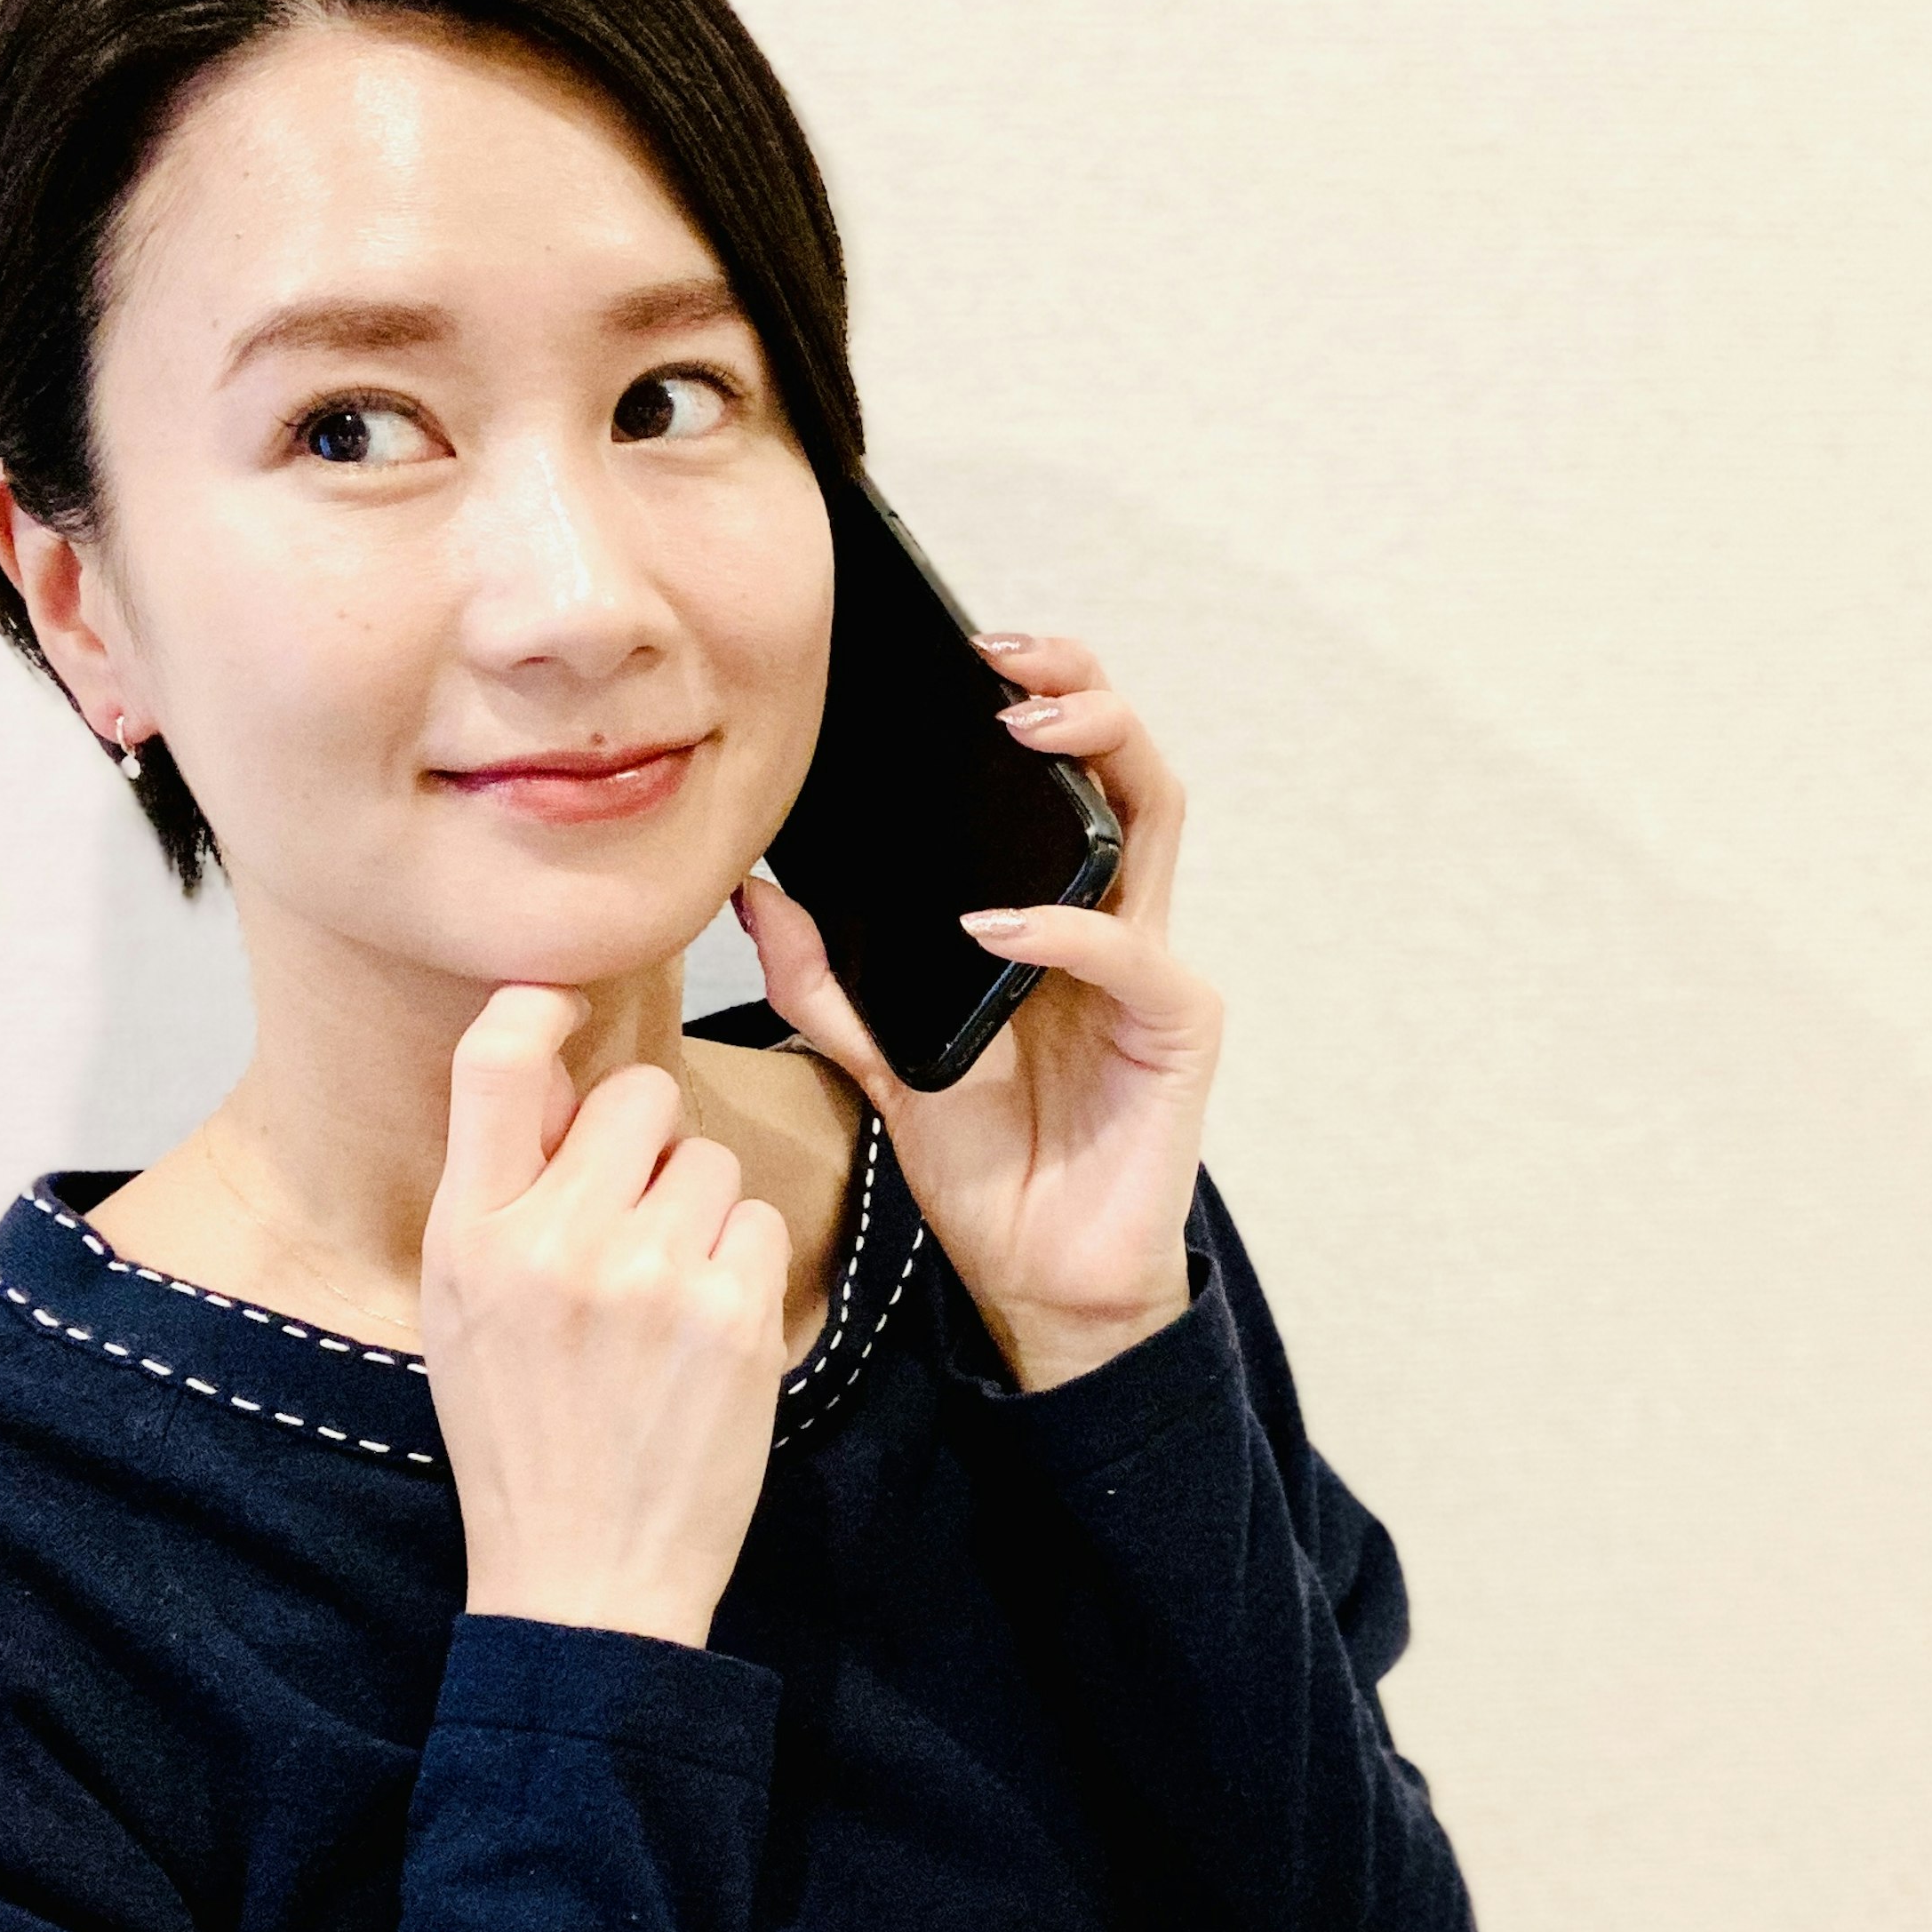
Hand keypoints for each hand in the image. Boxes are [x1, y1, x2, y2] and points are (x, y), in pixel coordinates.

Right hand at [418, 985, 792, 1644]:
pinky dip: (741, 1265)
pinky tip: (704, 1329)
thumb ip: (500, 1192)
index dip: (532, 1004)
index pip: (490, 1063)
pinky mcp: (731, 1314)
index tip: (560, 998)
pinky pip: (756, 1220)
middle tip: (630, 1220)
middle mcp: (553, 1242)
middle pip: (638, 1096)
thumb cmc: (523, 1437)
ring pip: (710, 1159)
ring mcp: (648, 1276)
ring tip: (662, 1295)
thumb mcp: (464, 1309)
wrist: (584, 1576)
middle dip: (646, 1142)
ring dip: (700, 1210)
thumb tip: (547, 1062)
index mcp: (467, 1236)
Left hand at [740, 630, 1219, 1391]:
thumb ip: (825, 980)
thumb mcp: (881, 1058)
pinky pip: (1131, 956)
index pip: (1061, 773)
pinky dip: (1063, 929)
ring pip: (1158, 816)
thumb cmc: (983, 1164)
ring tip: (1020, 728)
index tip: (956, 653)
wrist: (1038, 1277)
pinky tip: (997, 925)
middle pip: (1127, 761)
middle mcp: (1116, 922)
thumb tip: (755, 891)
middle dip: (1077, 686)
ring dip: (1097, 752)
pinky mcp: (1177, 1030)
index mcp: (1054, 913)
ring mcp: (1153, 969)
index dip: (1030, 695)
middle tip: (1001, 660)